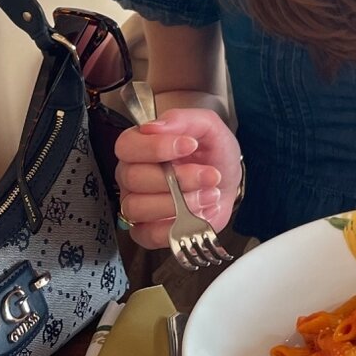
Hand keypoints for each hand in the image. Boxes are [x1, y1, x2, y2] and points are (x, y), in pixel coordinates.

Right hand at [114, 108, 242, 249]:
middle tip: (210, 175)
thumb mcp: (207, 126)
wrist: (227, 180)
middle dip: (179, 178)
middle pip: (134, 178)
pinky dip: (178, 226)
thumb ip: (183, 120)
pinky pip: (147, 235)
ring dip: (181, 203)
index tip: (190, 144)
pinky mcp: (146, 231)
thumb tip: (153, 127)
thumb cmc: (212, 151)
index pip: (127, 145)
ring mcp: (136, 204)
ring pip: (139, 207)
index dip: (156, 147)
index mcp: (139, 146)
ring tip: (210, 194)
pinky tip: (202, 213)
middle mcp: (131, 175)